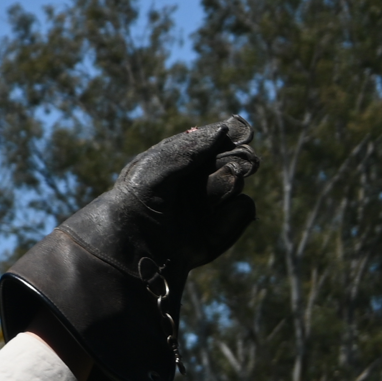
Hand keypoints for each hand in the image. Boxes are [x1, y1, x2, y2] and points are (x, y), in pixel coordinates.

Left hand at [113, 115, 260, 268]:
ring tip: (210, 196)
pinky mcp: (219, 228)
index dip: (232, 134)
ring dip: (229, 184)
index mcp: (176, 160)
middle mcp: (194, 180)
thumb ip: (188, 149)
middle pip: (233, 157)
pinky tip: (213, 220)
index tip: (246, 133)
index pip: (212, 140)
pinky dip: (234, 211)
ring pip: (237, 181)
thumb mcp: (156, 170)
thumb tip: (223, 130)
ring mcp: (208, 204)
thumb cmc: (136, 204)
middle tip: (247, 162)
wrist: (134, 250)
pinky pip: (245, 208)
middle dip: (240, 157)